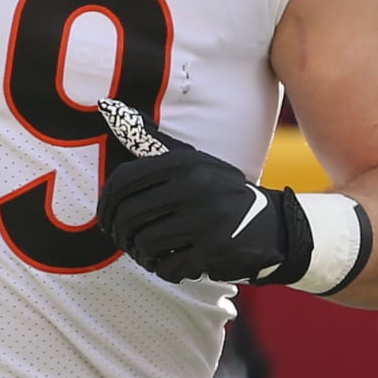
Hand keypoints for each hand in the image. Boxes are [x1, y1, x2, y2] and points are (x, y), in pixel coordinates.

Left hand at [96, 100, 311, 284]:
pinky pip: (169, 266)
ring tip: (149, 253)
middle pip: (129, 216)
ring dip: (142, 254)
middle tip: (126, 241)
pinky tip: (173, 264)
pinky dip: (165, 269)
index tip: (106, 219)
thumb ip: (150, 142)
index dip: (106, 204)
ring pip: (145, 243)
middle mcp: (194, 186)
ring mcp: (206, 218)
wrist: (271, 224)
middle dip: (121, 234)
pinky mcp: (215, 249)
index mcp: (183, 162)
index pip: (124, 181)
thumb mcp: (190, 161)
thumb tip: (108, 108)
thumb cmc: (217, 191)